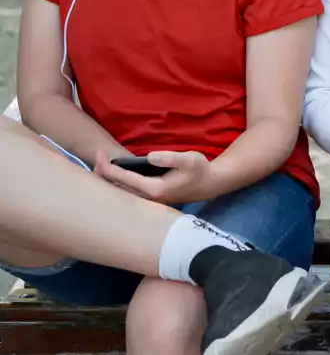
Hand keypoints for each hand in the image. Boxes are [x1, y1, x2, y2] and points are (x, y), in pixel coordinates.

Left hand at [95, 150, 214, 204]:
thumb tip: (149, 156)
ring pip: (119, 193)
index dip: (107, 166)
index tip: (99, 153)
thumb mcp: (190, 159)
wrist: (209, 184)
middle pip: (116, 189)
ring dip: (108, 180)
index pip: (122, 178)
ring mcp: (148, 201)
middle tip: (95, 157)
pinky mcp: (149, 200)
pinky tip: (113, 174)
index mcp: (154, 189)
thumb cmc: (199, 170)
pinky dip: (116, 183)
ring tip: (100, 165)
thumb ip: (171, 157)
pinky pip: (126, 193)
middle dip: (102, 174)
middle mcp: (147, 199)